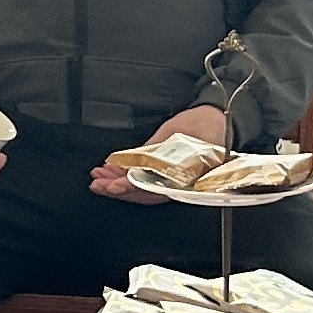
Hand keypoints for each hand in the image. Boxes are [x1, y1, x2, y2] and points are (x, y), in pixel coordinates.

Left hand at [90, 103, 229, 200]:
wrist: (215, 119)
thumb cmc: (203, 127)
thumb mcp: (177, 136)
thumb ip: (155, 153)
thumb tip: (132, 166)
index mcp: (184, 179)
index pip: (153, 190)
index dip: (131, 189)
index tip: (114, 186)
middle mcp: (175, 183)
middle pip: (142, 193)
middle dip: (117, 190)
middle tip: (97, 183)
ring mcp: (168, 178)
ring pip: (140, 188)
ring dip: (117, 183)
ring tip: (98, 177)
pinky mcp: (163, 169)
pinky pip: (143, 178)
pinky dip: (125, 175)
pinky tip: (110, 170)